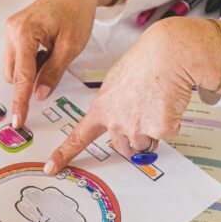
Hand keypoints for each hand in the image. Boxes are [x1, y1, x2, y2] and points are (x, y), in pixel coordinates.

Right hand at [5, 0, 116, 126]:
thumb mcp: (71, 46)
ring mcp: (11, 29)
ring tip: (54, 52)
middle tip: (57, 65)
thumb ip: (53, 72)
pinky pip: (18, 56)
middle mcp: (12, 30)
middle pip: (14, 73)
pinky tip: (48, 48)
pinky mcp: (15, 29)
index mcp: (24, 33)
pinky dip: (32, 60)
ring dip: (32, 69)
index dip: (21, 101)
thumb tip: (39, 95)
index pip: (21, 76)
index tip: (18, 122)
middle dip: (31, 80)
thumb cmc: (77, 11)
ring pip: (15, 66)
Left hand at [42, 17, 220, 174]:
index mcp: (102, 108)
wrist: (168, 54)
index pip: (79, 137)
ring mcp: (137, 127)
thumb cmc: (145, 62)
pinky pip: (165, 136)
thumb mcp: (116, 82)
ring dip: (151, 130)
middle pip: (123, 147)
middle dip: (133, 136)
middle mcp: (116, 121)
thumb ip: (112, 104)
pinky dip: (169, 122)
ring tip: (155, 103)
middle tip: (143, 110)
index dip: (64, 154)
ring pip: (144, 145)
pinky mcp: (159, 129)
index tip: (50, 167)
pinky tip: (167, 102)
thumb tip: (117, 118)